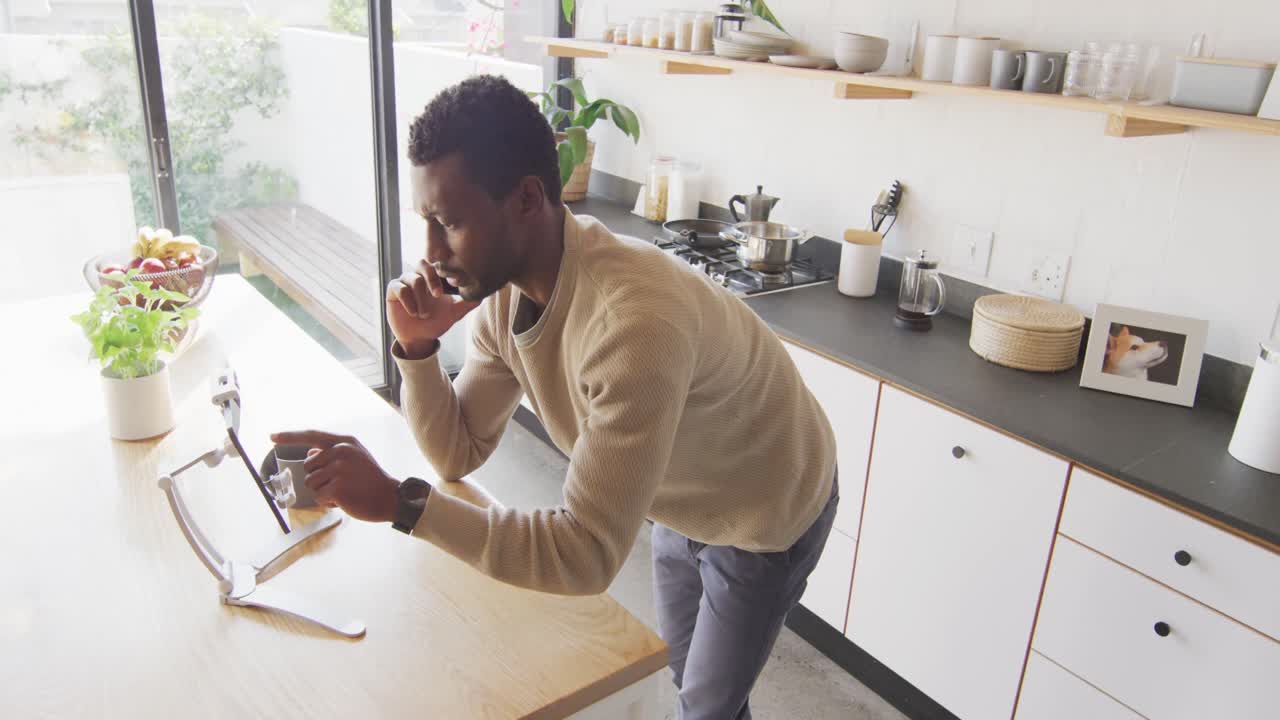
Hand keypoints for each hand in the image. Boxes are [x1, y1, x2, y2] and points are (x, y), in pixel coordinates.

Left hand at [270, 430, 401, 522]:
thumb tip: (310, 453)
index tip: (272, 436)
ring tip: (344, 491)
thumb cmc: (371, 479)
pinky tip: (344, 500)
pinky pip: (318, 497)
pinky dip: (328, 502)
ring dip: (323, 491)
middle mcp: (341, 452)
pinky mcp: (337, 488)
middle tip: (340, 482)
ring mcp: (339, 470)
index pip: (311, 435)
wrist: (390, 497)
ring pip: (311, 483)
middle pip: (308, 466)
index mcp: (345, 442)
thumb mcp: (356, 457)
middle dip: (318, 478)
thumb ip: (333, 453)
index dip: (289, 436)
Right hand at [386, 260, 478, 356]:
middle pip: (422, 263)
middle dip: (432, 279)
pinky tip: (414, 313)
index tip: (453, 285)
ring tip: (424, 314)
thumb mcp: (454, 313)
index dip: (444, 272)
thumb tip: (483, 295)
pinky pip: (399, 288)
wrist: (419, 338)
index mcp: (433, 277)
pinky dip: (409, 301)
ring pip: (413, 279)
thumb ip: (467, 303)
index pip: (438, 264)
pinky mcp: (393, 290)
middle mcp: (418, 275)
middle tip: (438, 295)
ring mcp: (404, 281)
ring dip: (421, 299)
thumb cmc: (436, 322)